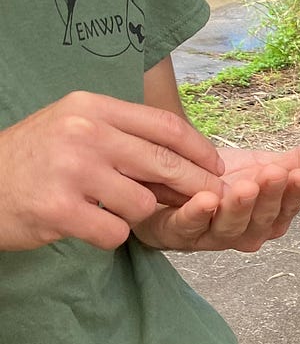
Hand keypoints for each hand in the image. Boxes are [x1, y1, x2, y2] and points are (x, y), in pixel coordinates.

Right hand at [0, 92, 225, 251]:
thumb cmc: (37, 159)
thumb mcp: (77, 128)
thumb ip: (127, 137)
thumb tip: (192, 160)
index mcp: (92, 107)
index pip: (166, 126)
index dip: (201, 151)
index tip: (218, 169)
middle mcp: (83, 132)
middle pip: (166, 164)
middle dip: (196, 187)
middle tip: (211, 201)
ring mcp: (70, 170)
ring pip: (143, 204)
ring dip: (136, 215)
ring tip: (108, 208)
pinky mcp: (59, 209)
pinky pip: (115, 232)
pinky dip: (109, 235)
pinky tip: (87, 225)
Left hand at [132, 142, 299, 252]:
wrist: (170, 181)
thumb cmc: (220, 180)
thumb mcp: (265, 166)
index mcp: (268, 220)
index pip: (288, 209)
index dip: (296, 193)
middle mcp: (244, 234)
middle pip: (261, 221)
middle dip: (269, 198)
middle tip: (274, 173)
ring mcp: (210, 237)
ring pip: (229, 228)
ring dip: (238, 208)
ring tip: (243, 186)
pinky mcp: (175, 232)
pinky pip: (188, 227)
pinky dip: (196, 215)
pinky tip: (205, 199)